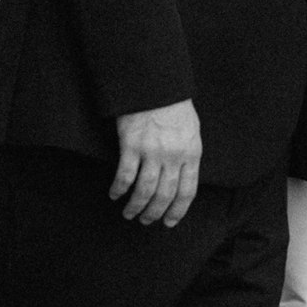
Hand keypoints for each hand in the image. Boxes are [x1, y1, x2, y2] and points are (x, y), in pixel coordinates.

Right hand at [110, 101, 201, 226]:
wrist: (155, 84)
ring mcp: (152, 151)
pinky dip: (119, 189)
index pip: (187, 191)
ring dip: (136, 207)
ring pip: (145, 191)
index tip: (169, 222)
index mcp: (191, 153)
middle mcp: (173, 156)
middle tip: (146, 221)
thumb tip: (183, 177)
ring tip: (130, 214)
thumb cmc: (174, 106)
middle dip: (155, 213)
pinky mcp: (131, 145)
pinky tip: (115, 194)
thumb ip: (188, 155)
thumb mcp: (192, 131)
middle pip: (165, 195)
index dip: (178, 211)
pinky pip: (125, 175)